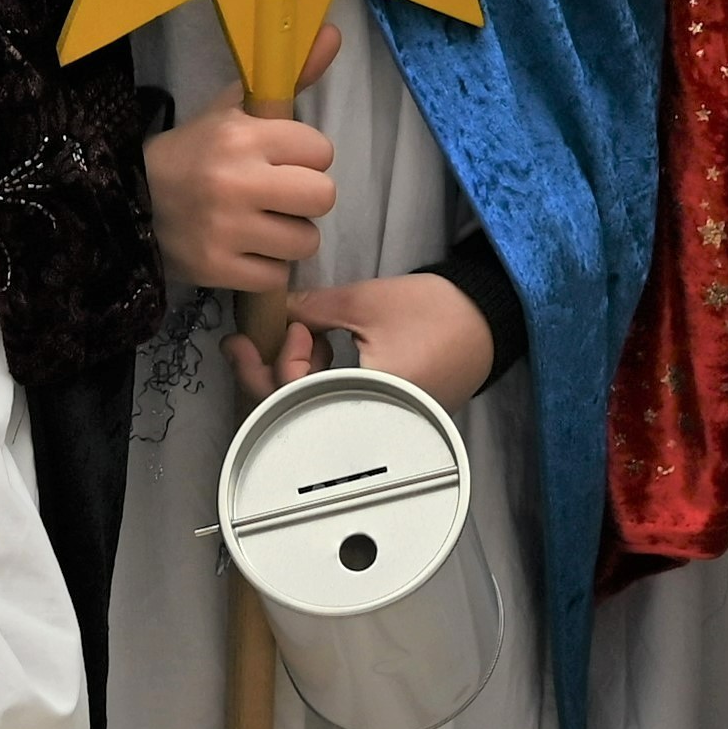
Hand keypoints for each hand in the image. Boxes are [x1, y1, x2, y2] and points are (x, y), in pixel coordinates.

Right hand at [144, 23, 337, 292]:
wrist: (127, 200)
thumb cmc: (194, 151)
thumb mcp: (236, 108)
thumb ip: (291, 75)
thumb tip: (335, 32)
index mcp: (242, 136)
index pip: (321, 150)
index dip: (306, 156)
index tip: (283, 159)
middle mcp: (237, 182)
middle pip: (323, 197)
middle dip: (306, 197)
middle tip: (280, 195)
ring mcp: (226, 230)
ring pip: (305, 241)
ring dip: (289, 235)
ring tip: (263, 224)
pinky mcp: (216, 269)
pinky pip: (276, 276)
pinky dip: (266, 267)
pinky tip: (245, 249)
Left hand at [242, 268, 498, 405]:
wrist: (487, 319)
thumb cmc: (434, 312)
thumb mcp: (365, 303)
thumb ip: (312, 310)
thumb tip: (273, 313)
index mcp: (368, 401)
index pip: (298, 401)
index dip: (281, 363)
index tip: (289, 326)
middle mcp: (371, 426)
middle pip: (297, 417)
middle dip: (265, 377)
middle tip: (240, 346)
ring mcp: (377, 425)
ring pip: (312, 413)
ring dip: (294, 375)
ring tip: (303, 333)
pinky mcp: (382, 416)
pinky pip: (332, 407)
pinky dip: (315, 381)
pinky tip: (316, 349)